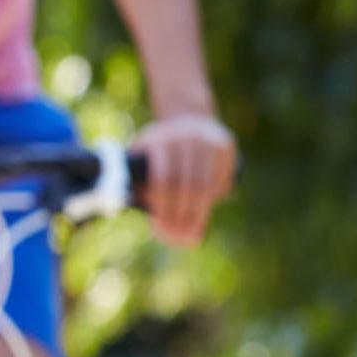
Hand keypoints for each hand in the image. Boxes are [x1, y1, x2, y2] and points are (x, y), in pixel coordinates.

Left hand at [132, 112, 235, 247]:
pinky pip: (223, 181)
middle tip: (177, 238)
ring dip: (199, 214)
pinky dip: (214, 200)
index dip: (163, 208)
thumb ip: (135, 180)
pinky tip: (204, 210)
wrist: (187, 118)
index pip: (163, 181)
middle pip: (188, 187)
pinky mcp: (226, 146)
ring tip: (191, 233)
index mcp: (161, 140)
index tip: (160, 229)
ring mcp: (209, 140)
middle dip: (182, 216)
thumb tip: (130, 210)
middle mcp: (186, 137)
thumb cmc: (159, 147)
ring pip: (208, 187)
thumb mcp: (142, 155)